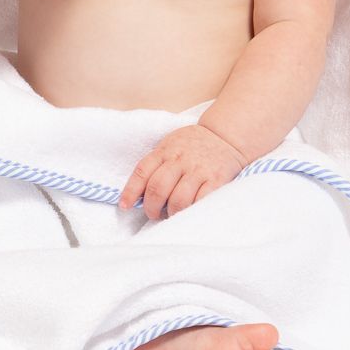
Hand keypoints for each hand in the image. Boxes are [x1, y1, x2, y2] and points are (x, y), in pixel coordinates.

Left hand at [117, 124, 246, 219]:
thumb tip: (140, 192)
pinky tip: (188, 213)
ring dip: (171, 212)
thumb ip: (157, 164)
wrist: (225, 135)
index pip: (142, 171)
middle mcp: (180, 160)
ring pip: (178, 199)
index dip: (131, 191)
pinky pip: (201, 201)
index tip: (125, 206)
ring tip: (171, 214)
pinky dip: (192, 211)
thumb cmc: (193, 145)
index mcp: (165, 151)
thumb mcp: (170, 145)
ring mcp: (198, 170)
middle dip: (151, 207)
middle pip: (158, 188)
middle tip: (153, 214)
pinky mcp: (216, 179)